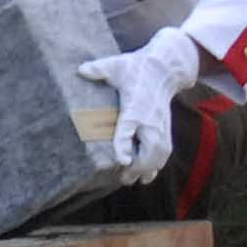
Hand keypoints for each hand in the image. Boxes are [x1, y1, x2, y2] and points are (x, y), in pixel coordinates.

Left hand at [78, 25, 200, 184]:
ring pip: (159, 154)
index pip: (129, 128)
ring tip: (132, 180)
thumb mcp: (116, 65)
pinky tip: (147, 176)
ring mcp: (161, 126)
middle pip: (150, 148)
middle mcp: (151, 119)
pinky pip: (165, 152)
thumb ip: (99, 69)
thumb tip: (81, 69)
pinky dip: (157, 165)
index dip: (125, 145)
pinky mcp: (166, 129)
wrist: (163, 70)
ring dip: (148, 169)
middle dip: (138, 166)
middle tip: (123, 178)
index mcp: (136, 106)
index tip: (122, 160)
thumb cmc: (135, 68)